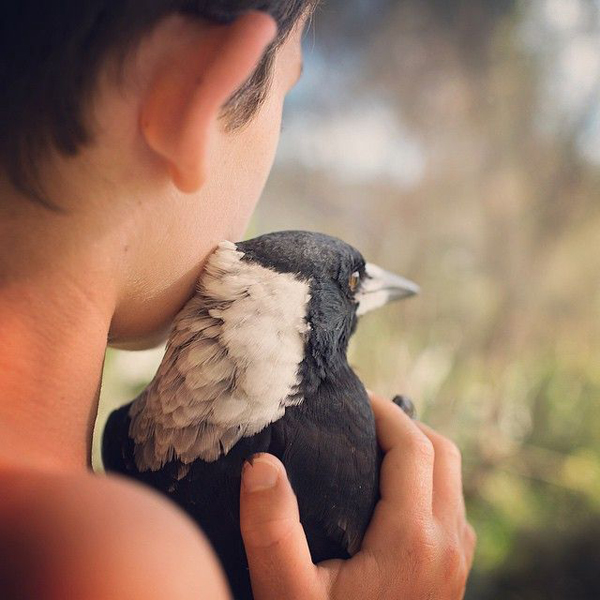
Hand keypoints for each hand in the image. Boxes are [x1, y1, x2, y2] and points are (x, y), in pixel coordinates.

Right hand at [239, 392, 475, 599]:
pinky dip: (425, 479)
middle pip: (442, 452)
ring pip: (450, 478)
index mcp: (413, 538)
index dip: (384, 412)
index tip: (352, 397)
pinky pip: (449, 505)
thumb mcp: (286, 594)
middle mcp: (447, 542)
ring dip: (417, 451)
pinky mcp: (452, 572)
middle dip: (403, 423)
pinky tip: (385, 491)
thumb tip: (262, 463)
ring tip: (369, 446)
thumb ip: (271, 529)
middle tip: (359, 417)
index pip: (413, 446)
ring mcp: (456, 559)